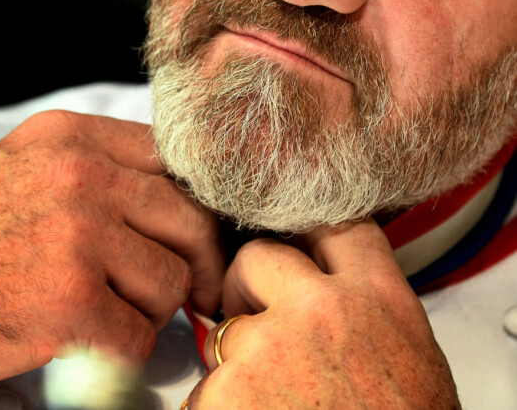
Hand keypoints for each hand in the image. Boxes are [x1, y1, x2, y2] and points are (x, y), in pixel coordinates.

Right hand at [0, 111, 223, 387]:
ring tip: (115, 312)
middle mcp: (81, 177)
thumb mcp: (27, 166)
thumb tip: (171, 194)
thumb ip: (100, 167)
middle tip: (198, 290)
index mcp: (72, 139)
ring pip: (170, 279)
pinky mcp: (69, 302)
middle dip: (201, 262)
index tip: (199, 236)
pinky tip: (93, 340)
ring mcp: (78, 238)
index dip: (197, 204)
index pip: (173, 161)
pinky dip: (125, 348)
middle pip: (188, 219)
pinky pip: (139, 334)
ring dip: (152, 308)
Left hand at [188, 220, 459, 408]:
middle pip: (258, 255)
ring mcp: (271, 345)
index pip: (335, 225)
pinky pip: (206, 387)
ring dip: (235, 361)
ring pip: (227, 329)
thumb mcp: (412, 357)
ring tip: (267, 398)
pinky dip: (220, 407)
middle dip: (245, 282)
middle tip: (247, 314)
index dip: (305, 232)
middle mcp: (323, 308)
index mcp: (377, 298)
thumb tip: (332, 289)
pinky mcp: (230, 389)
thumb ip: (368, 310)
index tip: (291, 247)